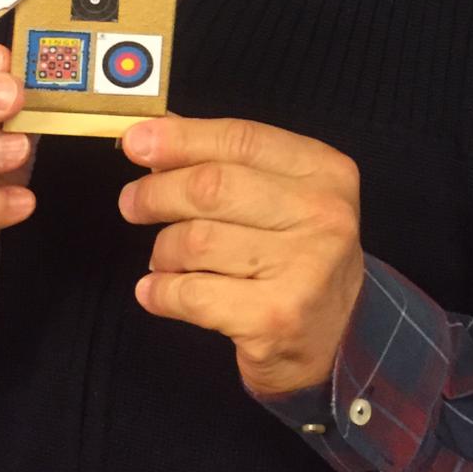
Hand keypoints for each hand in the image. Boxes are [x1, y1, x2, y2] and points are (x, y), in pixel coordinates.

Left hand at [118, 116, 363, 396]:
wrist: (339, 336)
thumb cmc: (297, 254)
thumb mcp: (281, 195)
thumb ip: (226, 161)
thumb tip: (153, 136)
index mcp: (323, 171)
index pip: (241, 139)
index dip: (181, 138)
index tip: (135, 142)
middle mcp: (322, 215)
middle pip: (212, 187)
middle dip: (158, 193)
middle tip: (133, 204)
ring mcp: (302, 268)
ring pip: (196, 241)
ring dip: (163, 250)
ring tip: (164, 258)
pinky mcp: (274, 318)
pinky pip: (191, 294)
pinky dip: (160, 291)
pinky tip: (157, 292)